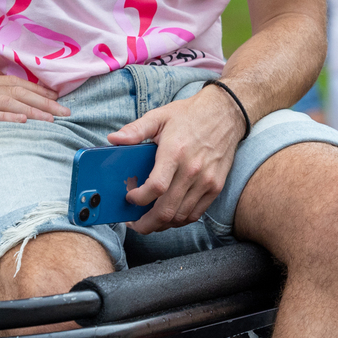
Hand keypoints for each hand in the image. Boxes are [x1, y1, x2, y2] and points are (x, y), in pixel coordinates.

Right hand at [0, 67, 69, 147]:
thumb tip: (0, 92)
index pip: (14, 82)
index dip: (37, 90)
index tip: (57, 98)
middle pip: (16, 91)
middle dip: (44, 101)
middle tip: (66, 111)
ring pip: (7, 102)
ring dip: (32, 109)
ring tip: (53, 118)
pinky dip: (6, 118)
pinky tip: (23, 123)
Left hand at [108, 84, 244, 233]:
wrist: (225, 114)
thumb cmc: (189, 115)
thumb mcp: (159, 116)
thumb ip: (135, 130)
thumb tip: (113, 139)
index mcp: (174, 152)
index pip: (155, 187)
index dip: (139, 199)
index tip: (130, 198)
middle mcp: (192, 170)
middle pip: (167, 210)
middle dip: (146, 223)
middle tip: (135, 223)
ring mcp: (206, 181)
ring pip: (180, 216)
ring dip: (162, 224)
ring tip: (149, 220)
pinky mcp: (216, 187)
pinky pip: (195, 214)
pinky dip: (180, 220)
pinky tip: (169, 215)